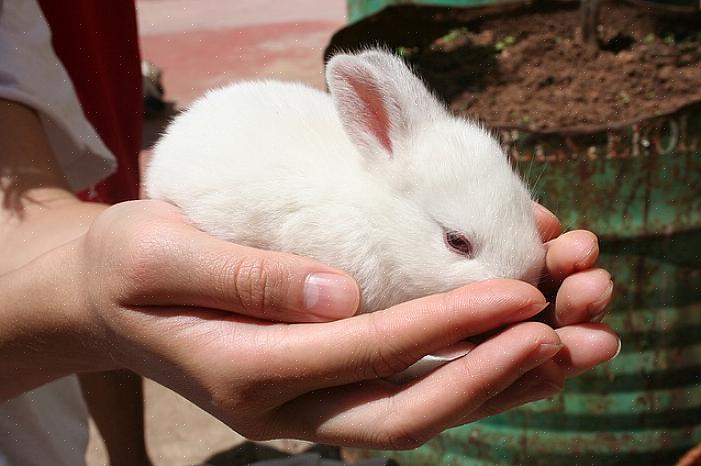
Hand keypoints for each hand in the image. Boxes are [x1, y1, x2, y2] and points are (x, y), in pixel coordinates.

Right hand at [54, 200, 617, 447]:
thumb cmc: (127, 267)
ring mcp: (301, 406)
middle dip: (491, 377)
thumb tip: (342, 292)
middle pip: (404, 409)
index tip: (522, 293)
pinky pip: (400, 393)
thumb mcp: (161, 254)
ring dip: (491, 387)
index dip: (449, 324)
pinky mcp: (315, 388)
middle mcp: (281, 405)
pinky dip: (460, 374)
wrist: (103, 301)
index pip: (367, 349)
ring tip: (567, 351)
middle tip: (570, 338)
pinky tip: (509, 350)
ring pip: (412, 412)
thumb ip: (246, 277)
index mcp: (244, 370)